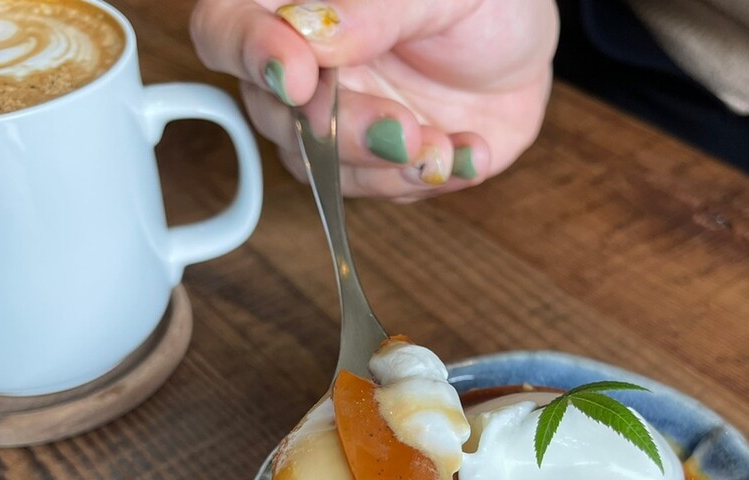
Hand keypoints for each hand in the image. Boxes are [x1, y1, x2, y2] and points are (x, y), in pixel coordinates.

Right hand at [190, 0, 558, 199]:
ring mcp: (340, 124)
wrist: (524, 48)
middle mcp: (308, 71)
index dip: (248, 54)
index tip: (298, 75)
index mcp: (298, 9)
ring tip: (444, 148)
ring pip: (320, 169)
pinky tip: (468, 153)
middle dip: (341, 133)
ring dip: (385, 169)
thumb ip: (373, 7)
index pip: (224, 30)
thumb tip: (310, 33)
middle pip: (275, 116)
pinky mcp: (378, 166)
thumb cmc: (481, 0)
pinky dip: (426, 181)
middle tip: (401, 128)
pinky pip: (380, 190)